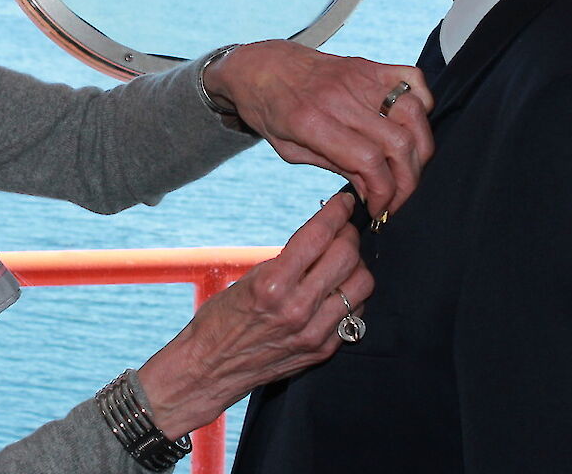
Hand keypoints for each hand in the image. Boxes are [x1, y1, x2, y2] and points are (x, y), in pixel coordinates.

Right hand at [134, 192, 374, 436]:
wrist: (210, 369)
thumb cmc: (221, 319)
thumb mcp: (248, 279)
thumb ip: (287, 261)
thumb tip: (322, 235)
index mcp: (273, 284)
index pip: (318, 236)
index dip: (336, 212)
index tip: (344, 202)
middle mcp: (297, 308)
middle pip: (347, 256)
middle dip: (348, 235)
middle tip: (343, 231)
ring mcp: (313, 332)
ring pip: (361, 285)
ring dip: (356, 266)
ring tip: (343, 262)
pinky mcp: (322, 350)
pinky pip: (357, 314)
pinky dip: (353, 296)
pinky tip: (339, 290)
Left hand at [202, 40, 432, 216]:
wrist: (263, 66)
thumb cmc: (272, 111)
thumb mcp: (291, 151)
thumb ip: (336, 168)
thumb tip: (375, 192)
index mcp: (312, 122)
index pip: (368, 162)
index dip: (384, 193)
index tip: (382, 208)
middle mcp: (341, 98)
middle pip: (399, 142)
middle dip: (408, 180)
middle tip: (400, 197)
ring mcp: (360, 77)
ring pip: (414, 113)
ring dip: (421, 148)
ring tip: (408, 168)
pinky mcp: (372, 65)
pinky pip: (414, 79)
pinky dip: (424, 105)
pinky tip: (411, 127)